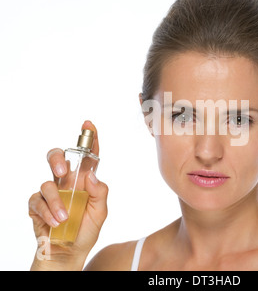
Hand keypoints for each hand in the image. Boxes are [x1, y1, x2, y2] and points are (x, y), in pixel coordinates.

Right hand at [28, 120, 107, 269]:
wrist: (69, 252)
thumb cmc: (86, 229)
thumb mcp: (100, 212)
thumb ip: (100, 193)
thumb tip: (92, 175)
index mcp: (84, 181)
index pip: (86, 157)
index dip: (88, 139)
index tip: (88, 125)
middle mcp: (66, 182)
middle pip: (57, 158)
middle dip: (58, 158)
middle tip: (62, 171)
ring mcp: (50, 193)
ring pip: (46, 182)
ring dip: (56, 201)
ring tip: (64, 217)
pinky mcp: (37, 205)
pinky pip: (37, 201)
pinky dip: (47, 212)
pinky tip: (55, 221)